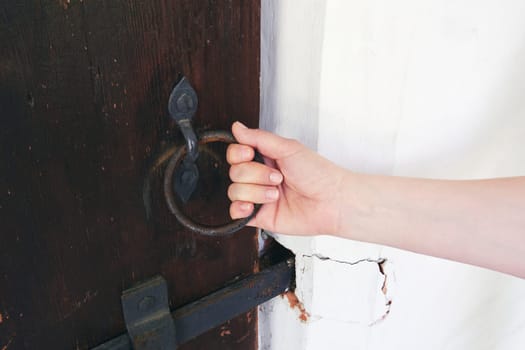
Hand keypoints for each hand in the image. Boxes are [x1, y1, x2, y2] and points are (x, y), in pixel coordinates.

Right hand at [227, 122, 345, 234]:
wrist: (332, 201)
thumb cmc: (319, 174)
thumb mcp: (289, 148)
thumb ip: (259, 138)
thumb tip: (237, 127)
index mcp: (266, 158)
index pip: (235, 153)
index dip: (238, 154)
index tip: (251, 154)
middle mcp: (260, 176)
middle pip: (235, 172)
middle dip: (256, 174)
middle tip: (278, 177)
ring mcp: (258, 196)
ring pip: (235, 191)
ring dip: (256, 192)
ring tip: (277, 193)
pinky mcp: (259, 216)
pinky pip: (235, 213)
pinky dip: (241, 208)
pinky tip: (254, 206)